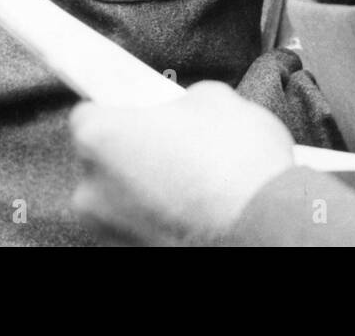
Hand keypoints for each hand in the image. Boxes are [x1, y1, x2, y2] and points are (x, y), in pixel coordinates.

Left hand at [70, 83, 295, 245]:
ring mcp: (109, 231)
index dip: (120, 107)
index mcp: (100, 138)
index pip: (88, 112)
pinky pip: (140, 224)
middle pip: (104, 157)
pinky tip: (196, 206)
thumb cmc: (235, 164)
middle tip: (177, 142)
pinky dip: (160, 215)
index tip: (139, 108)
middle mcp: (91, 190)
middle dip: (136, 148)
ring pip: (122, 195)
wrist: (266, 227)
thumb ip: (180, 103)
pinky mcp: (131, 255)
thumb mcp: (214, 98)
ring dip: (148, 186)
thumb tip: (181, 111)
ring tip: (195, 179)